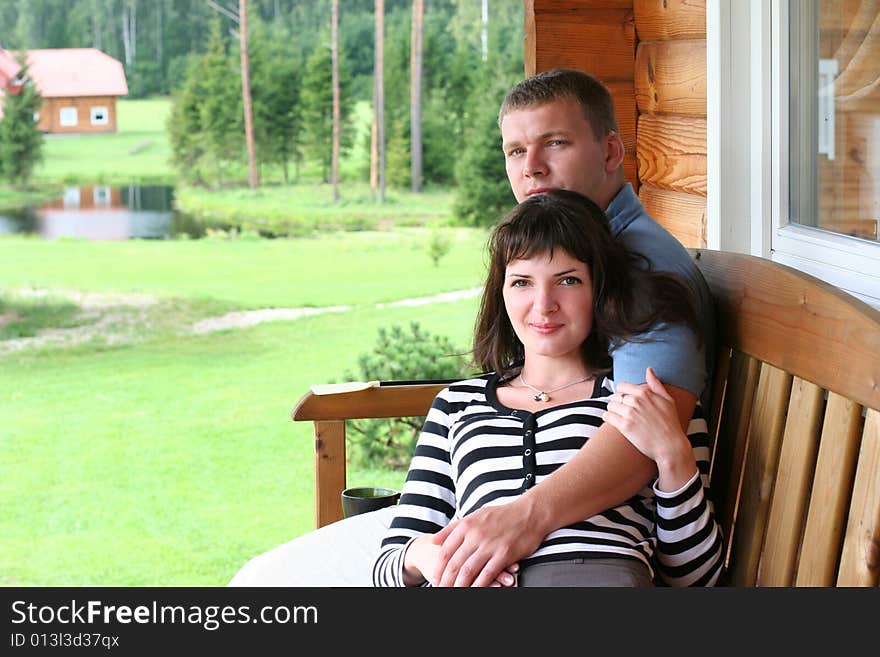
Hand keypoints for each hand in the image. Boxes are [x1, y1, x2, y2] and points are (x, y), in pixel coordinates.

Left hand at [430, 498, 542, 586]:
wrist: (529, 513)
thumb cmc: (502, 515)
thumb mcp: (474, 515)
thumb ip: (453, 528)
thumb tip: (433, 541)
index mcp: (466, 526)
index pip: (445, 551)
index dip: (438, 568)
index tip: (435, 578)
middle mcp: (475, 535)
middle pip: (454, 564)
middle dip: (445, 581)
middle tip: (440, 590)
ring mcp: (489, 545)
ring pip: (468, 571)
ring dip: (459, 586)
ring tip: (453, 593)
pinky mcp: (504, 554)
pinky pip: (487, 575)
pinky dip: (478, 586)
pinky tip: (473, 592)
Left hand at [603, 367, 695, 490]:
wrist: (670, 446)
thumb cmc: (670, 423)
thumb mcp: (667, 400)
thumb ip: (656, 384)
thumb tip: (649, 369)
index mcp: (645, 393)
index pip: (622, 386)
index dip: (622, 393)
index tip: (625, 400)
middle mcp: (636, 401)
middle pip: (615, 396)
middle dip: (617, 402)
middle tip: (623, 411)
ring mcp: (629, 413)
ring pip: (610, 406)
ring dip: (612, 411)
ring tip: (619, 417)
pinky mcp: (624, 426)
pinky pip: (607, 417)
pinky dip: (608, 418)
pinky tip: (614, 421)